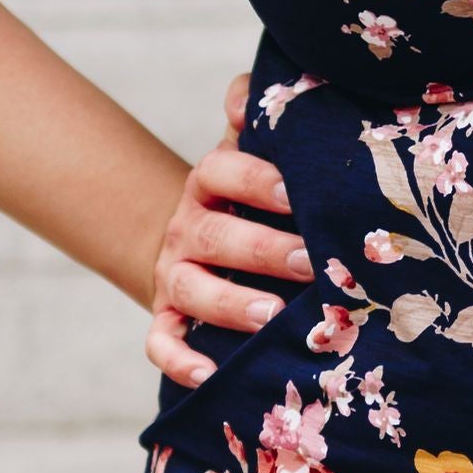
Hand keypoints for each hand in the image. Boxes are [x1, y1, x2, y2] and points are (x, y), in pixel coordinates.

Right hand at [146, 76, 312, 388]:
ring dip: (231, 303)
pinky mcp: (167, 317)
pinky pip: (161, 341)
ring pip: (192, 289)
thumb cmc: (254, 197)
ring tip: (273, 315)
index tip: (296, 192)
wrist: (205, 242)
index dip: (257, 180)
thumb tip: (245, 98)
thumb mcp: (256, 151)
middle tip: (311, 261)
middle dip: (264, 249)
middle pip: (217, 235)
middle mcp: (189, 227)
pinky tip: (210, 374)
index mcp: (212, 182)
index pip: (224, 171)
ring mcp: (175, 274)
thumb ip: (260, 115)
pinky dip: (179, 360)